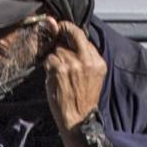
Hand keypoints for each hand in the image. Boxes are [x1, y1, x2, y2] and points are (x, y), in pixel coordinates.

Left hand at [40, 18, 106, 133]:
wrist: (78, 119)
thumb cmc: (83, 99)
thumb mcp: (93, 77)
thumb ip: (85, 59)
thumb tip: (72, 41)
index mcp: (98, 62)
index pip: (84, 38)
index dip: (72, 32)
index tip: (64, 28)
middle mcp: (87, 60)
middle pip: (73, 35)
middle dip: (63, 30)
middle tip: (57, 28)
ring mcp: (72, 64)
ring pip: (58, 49)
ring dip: (55, 56)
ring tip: (59, 71)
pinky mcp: (59, 70)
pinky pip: (49, 59)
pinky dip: (48, 65)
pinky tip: (53, 75)